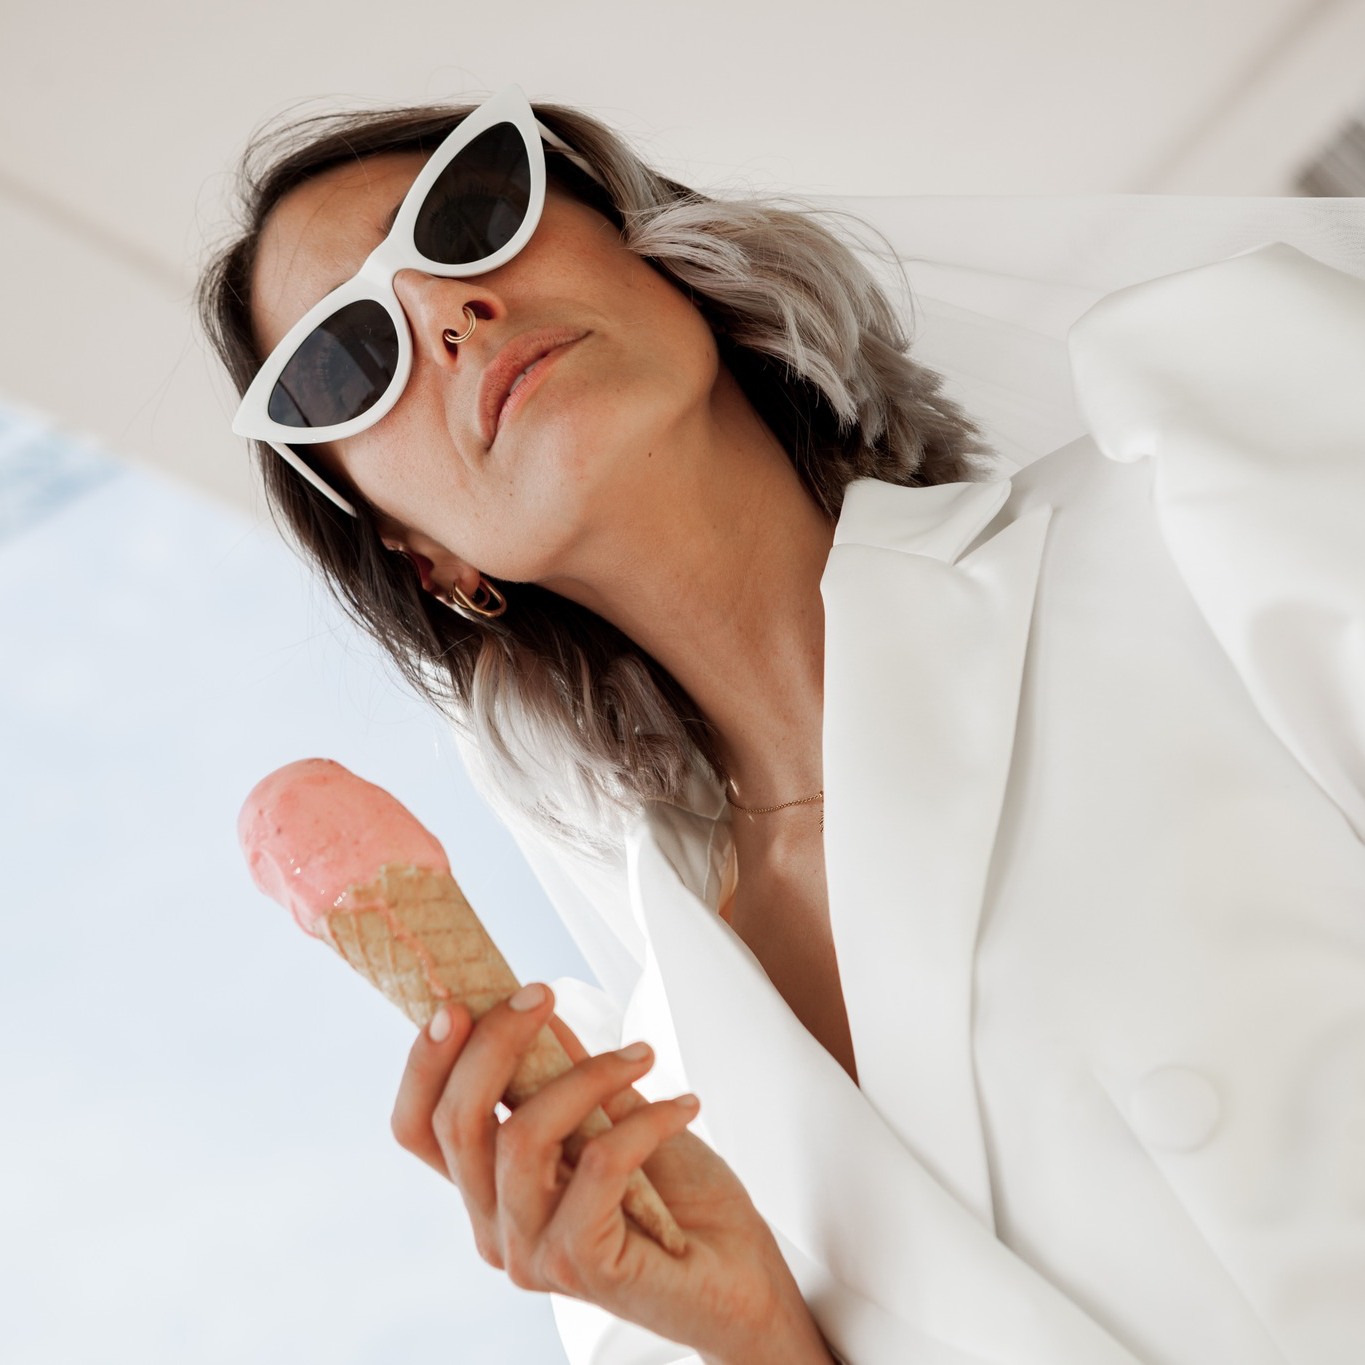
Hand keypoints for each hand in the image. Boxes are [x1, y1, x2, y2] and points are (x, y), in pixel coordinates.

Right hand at [391, 983, 833, 1363]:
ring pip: (521, 1138)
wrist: (741, 1279)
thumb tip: (533, 1006)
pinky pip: (598, 1165)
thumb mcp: (615, 1117)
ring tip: (644, 1055)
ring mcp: (532, 1252)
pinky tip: (685, 1106)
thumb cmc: (679, 1201)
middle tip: (544, 994)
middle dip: (494, 1040)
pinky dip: (645, 1121)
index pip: (418, 1128)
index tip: (459, 1001)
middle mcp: (496, 1227)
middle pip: (457, 1123)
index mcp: (491, 1190)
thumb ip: (566, 1073)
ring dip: (586, 1076)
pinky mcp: (580, 1263)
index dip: (424, 1064)